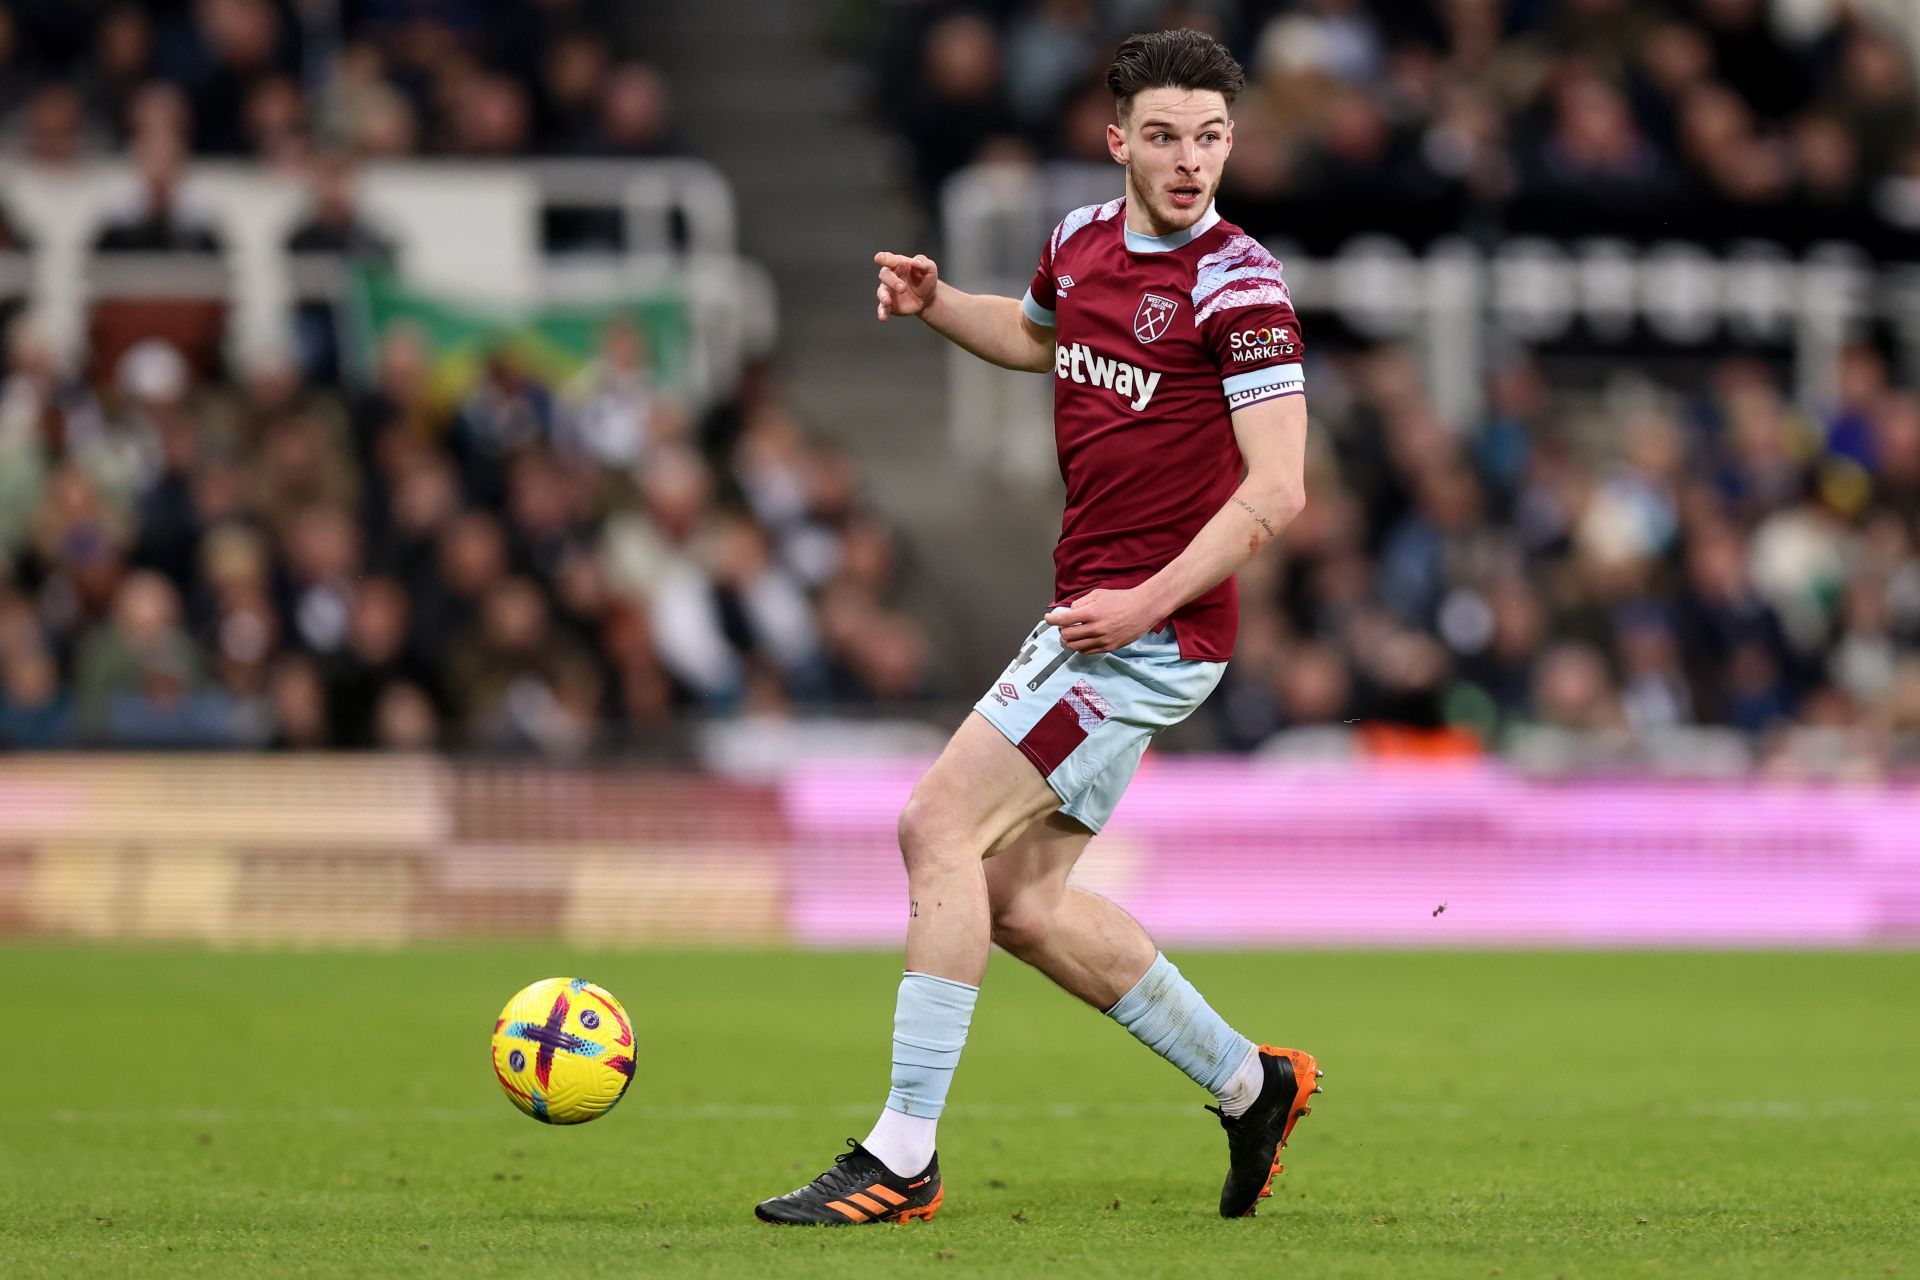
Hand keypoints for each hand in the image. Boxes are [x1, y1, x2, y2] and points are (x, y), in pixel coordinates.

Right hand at [874, 251, 938, 321]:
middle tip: (903, 288)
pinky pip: (882, 308)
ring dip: (883, 297)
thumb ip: (923, 263)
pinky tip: (883, 318)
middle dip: (892, 281)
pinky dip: (881, 312)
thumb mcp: (930, 268)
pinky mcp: (889, 305)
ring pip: (881, 292)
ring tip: (887, 302)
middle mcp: (890, 277)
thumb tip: (914, 262)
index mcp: (898, 264)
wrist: (928, 297)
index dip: (883, 258)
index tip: (878, 258)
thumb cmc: (926, 278)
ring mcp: (888, 291)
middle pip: (885, 275)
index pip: (889, 259)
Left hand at [1045, 588, 1161, 654]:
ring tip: (1068, 636)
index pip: (1064, 620)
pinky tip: (1080, 641)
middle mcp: (1095, 628)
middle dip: (1060, 631)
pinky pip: (1088, 652)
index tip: (1048, 618)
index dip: (1052, 620)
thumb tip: (1069, 611)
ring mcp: (1102, 640)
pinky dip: (1079, 648)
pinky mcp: (1109, 647)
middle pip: (1067, 635)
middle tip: (1061, 627)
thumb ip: (1081, 603)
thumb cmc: (1121, 598)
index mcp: (1091, 613)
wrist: (1143, 608)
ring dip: (1068, 641)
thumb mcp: (1098, 594)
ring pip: (1075, 647)